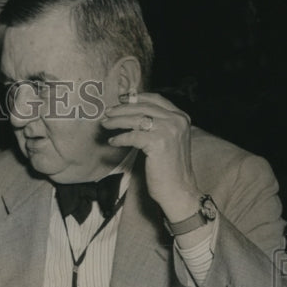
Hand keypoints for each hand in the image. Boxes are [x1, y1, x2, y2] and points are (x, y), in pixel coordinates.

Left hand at [101, 92, 200, 222]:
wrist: (178, 189)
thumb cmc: (170, 168)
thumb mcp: (169, 140)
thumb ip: (158, 125)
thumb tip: (133, 114)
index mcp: (181, 117)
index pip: (155, 99)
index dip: (136, 98)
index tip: (121, 99)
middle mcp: (177, 120)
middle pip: (143, 107)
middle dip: (122, 109)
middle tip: (107, 112)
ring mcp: (168, 130)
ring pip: (135, 120)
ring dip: (116, 121)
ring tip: (105, 124)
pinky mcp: (157, 143)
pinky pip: (132, 136)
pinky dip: (120, 138)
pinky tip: (112, 142)